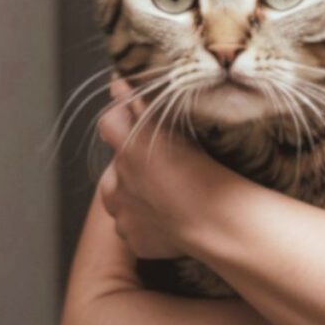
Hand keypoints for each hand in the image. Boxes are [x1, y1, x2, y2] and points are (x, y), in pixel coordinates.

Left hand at [97, 78, 207, 259]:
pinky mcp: (137, 242)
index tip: (135, 113)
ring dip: (139, 193)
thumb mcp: (172, 128)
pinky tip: (175, 217)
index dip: (122, 116)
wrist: (216, 220)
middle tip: (166, 162)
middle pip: (116, 164)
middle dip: (133, 162)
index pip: (109, 123)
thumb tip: (118, 82)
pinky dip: (150, 222)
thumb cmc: (202, 169)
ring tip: (172, 191)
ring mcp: (124, 218)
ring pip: (124, 198)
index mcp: (125, 153)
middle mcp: (115, 185)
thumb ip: (142, 104)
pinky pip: (137, 228)